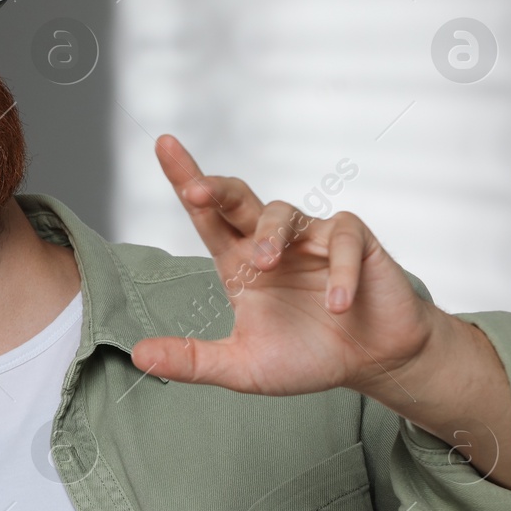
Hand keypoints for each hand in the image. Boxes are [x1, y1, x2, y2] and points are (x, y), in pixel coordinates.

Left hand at [129, 135, 440, 396]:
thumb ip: (193, 360)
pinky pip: (342, 241)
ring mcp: (312, 238)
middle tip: (196, 192)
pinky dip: (338, 272)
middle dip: (215, 188)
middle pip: (237, 198)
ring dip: (270, 235)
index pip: (206, 215)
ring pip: (283, 212)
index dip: (185, 179)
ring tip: (266, 265)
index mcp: (238, 261)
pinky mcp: (355, 242)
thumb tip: (139, 355)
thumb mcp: (242, 367)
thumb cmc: (306, 357)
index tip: (163, 143)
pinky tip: (336, 304)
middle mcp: (271, 241)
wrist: (371, 361)